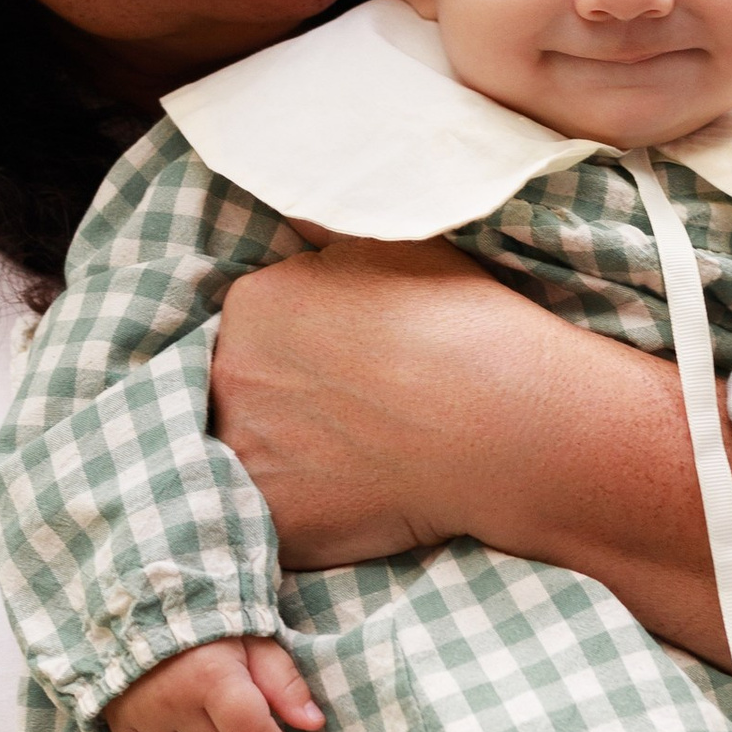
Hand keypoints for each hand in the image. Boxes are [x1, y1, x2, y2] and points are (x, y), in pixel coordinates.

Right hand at [107, 638, 324, 731]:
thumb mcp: (254, 638)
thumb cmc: (206, 618)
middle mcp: (172, 701)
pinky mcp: (116, 723)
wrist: (139, 599)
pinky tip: (171, 721)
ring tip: (198, 706)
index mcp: (210, 676)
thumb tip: (313, 724)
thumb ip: (284, 682)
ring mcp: (140, 715)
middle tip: (229, 701)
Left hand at [210, 236, 557, 568]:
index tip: (343, 368)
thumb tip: (290, 207)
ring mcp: (245, 452)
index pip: (249, 331)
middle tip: (351, 417)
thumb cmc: (455, 321)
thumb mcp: (386, 240)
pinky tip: (350, 503)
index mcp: (251, 303)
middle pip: (239, 392)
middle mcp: (230, 373)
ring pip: (246, 459)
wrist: (501, 417)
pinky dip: (300, 517)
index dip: (296, 352)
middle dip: (281, 404)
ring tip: (351, 463)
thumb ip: (323, 226)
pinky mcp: (273, 520)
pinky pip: (267, 524)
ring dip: (283, 462)